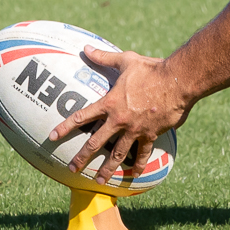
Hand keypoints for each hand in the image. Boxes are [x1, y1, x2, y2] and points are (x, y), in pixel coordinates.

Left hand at [49, 47, 188, 184]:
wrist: (177, 82)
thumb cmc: (151, 69)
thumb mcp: (126, 60)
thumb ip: (104, 57)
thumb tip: (86, 48)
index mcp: (110, 102)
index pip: (82, 117)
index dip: (65, 127)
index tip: (52, 137)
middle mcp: (119, 120)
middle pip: (96, 142)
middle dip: (82, 157)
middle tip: (72, 168)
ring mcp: (135, 129)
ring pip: (117, 154)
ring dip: (107, 168)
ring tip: (99, 181)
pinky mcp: (151, 134)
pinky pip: (143, 153)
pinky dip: (138, 164)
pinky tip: (134, 174)